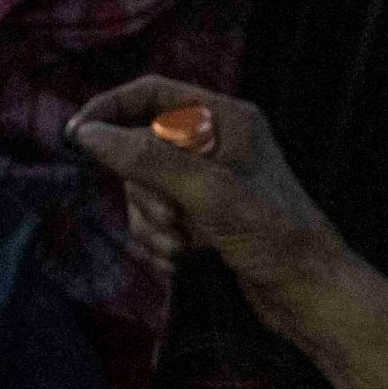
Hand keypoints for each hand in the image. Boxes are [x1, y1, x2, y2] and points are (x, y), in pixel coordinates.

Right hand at [66, 78, 337, 283]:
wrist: (310, 294)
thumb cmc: (276, 235)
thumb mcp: (207, 193)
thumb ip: (148, 158)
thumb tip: (90, 134)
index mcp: (226, 118)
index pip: (152, 93)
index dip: (111, 110)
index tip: (77, 137)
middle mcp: (217, 143)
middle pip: (141, 148)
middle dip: (144, 190)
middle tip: (171, 217)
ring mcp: (209, 182)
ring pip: (145, 189)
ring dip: (153, 222)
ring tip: (182, 244)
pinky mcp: (204, 217)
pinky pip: (157, 219)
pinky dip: (161, 241)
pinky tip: (184, 260)